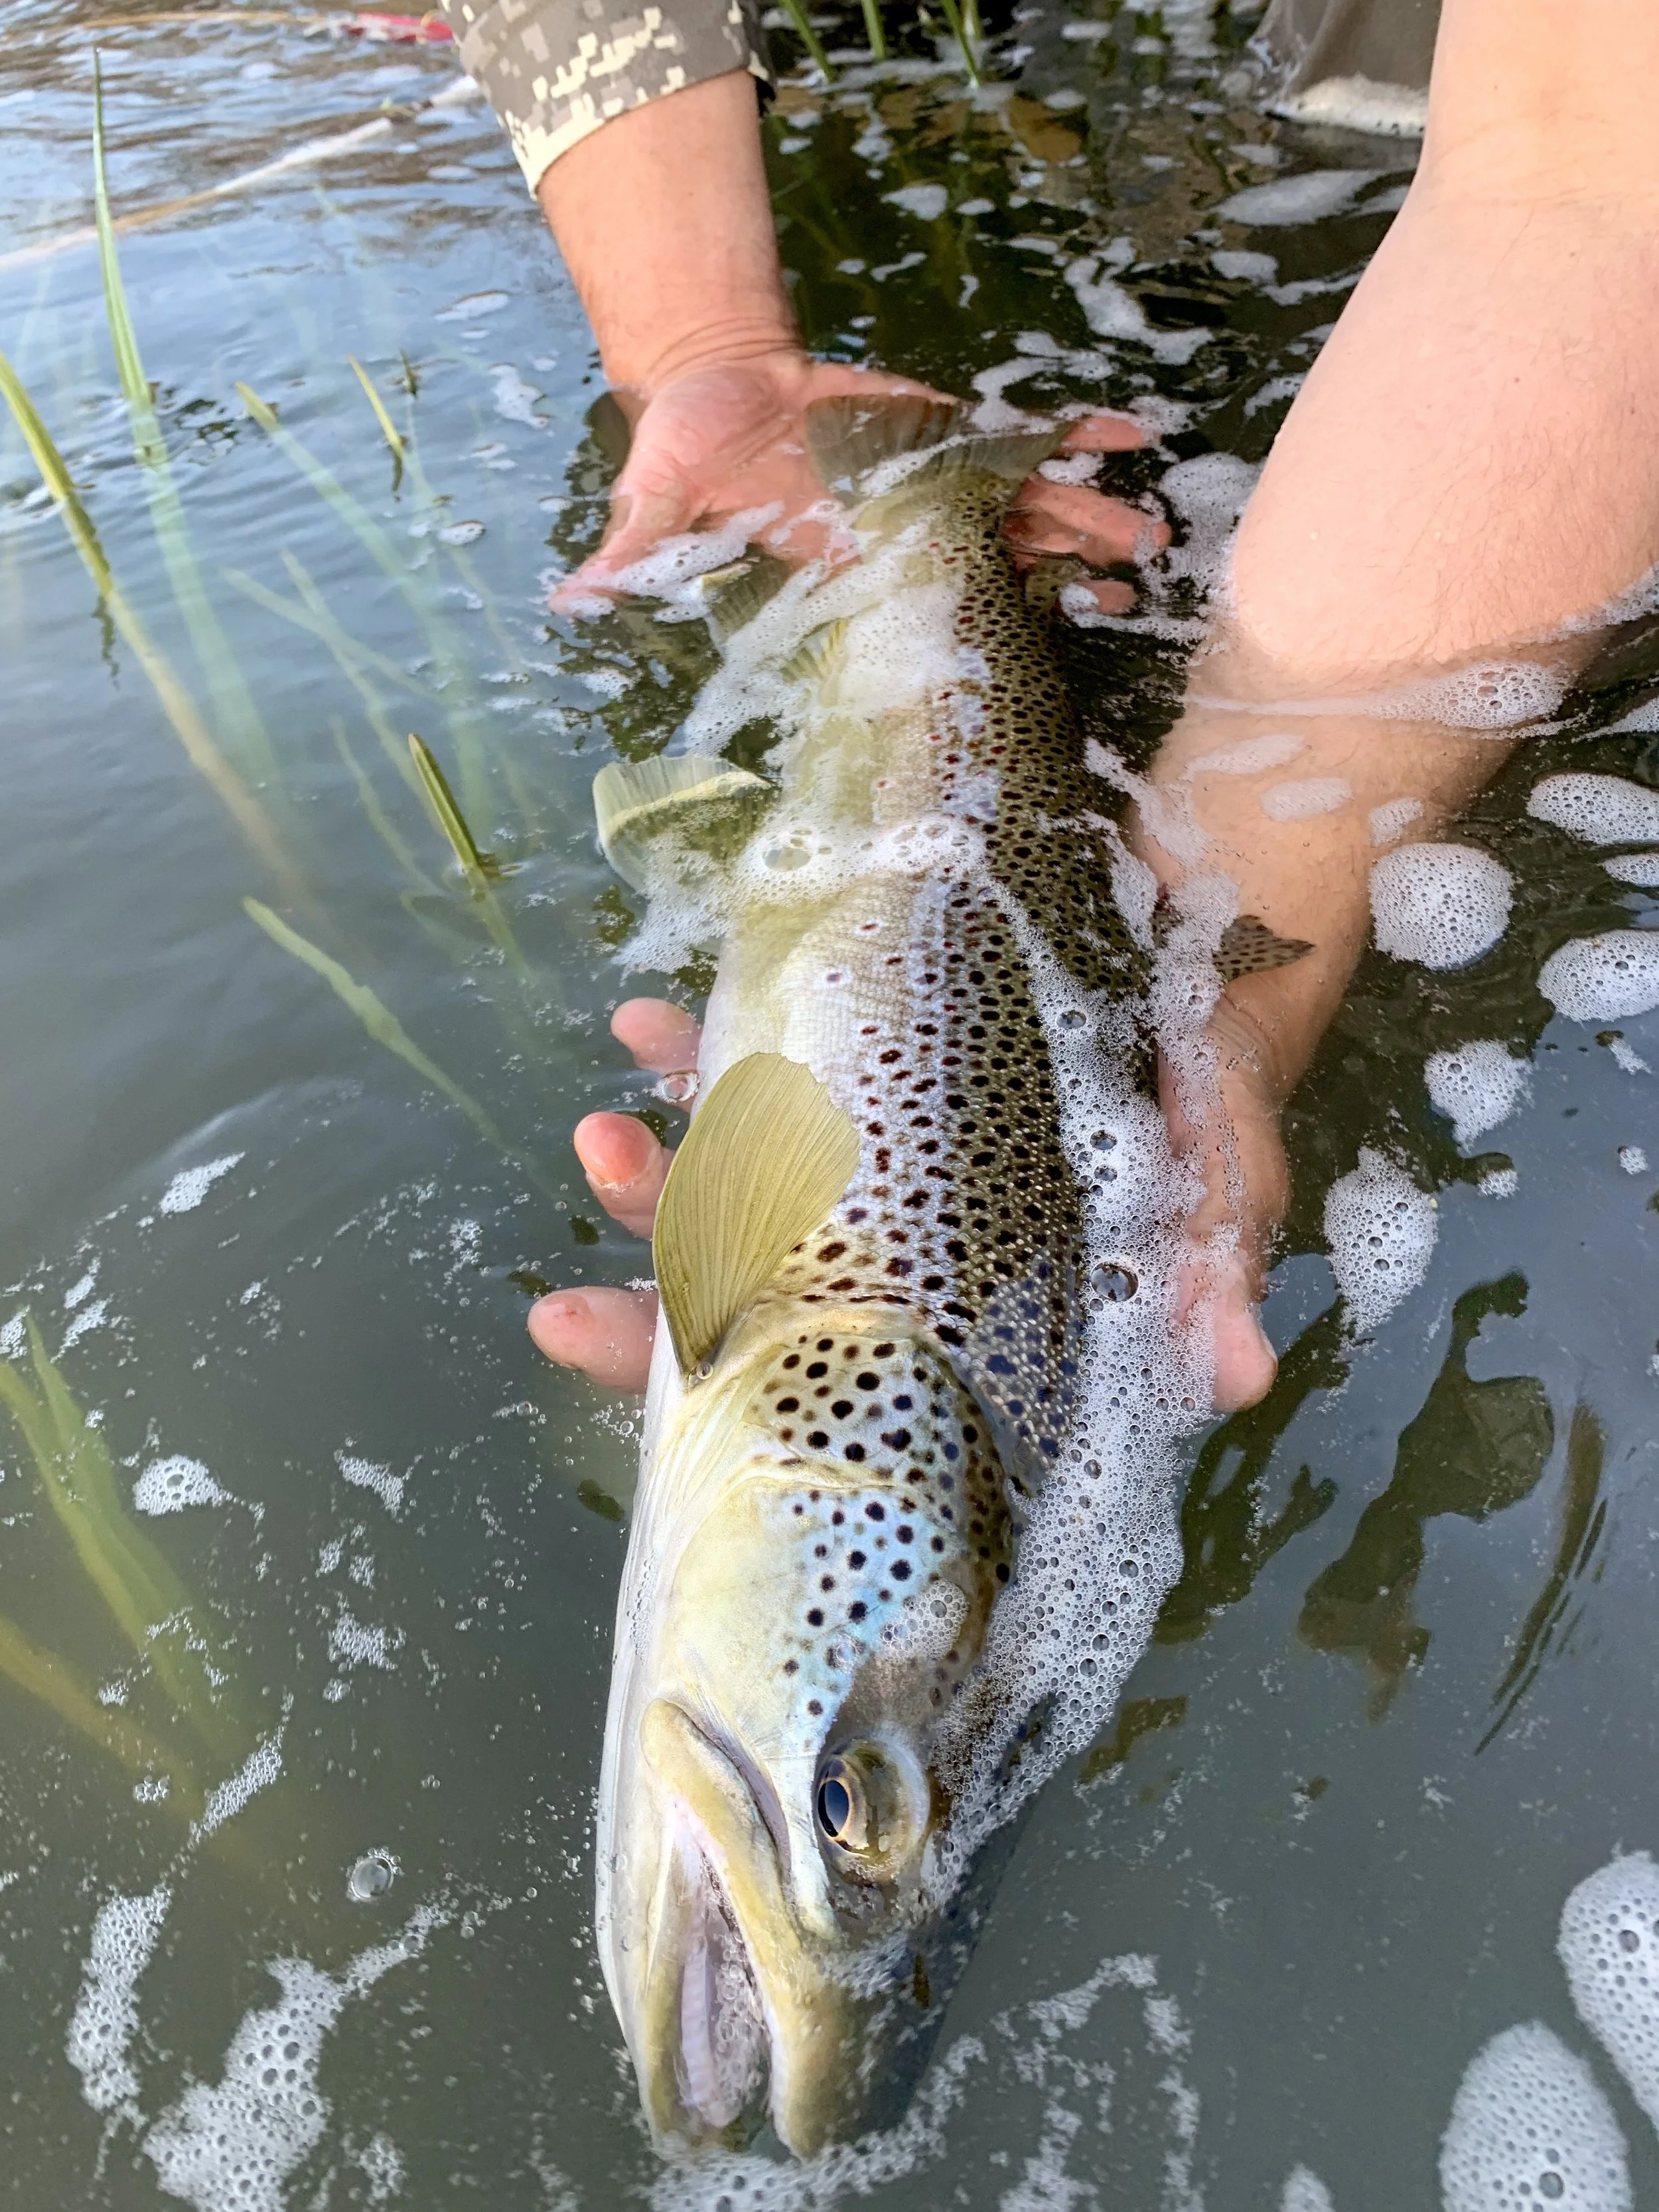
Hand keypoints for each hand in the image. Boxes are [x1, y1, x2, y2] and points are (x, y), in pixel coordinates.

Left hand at [529, 998, 1281, 1411]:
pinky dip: (698, 1058)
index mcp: (966, 1315)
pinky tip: (644, 1028)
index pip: (823, 1373)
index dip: (705, 1372)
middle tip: (577, 1263)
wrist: (1191, 960)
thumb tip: (1240, 1372)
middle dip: (649, 1281)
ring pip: (735, 1195)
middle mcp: (897, 1260)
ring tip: (598, 1133)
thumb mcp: (1222, 1178)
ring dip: (656, 1168)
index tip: (577, 1336)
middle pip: (748, 1300)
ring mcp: (871, 1174)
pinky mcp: (863, 1086)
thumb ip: (1215, 1270)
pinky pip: (761, 1083)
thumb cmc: (1206, 1097)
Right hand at [553, 349, 1163, 613]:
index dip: (977, 619)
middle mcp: (904, 529)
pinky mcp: (939, 427)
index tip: (1031, 641)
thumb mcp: (654, 501)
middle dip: (1062, 574)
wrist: (718, 383)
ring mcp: (930, 479)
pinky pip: (1017, 434)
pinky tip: (1123, 434)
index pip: (921, 596)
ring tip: (1149, 534)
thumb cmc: (690, 452)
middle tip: (1129, 594)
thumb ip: (632, 550)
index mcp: (849, 558)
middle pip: (996, 561)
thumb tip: (572, 597)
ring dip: (1086, 518)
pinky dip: (1069, 432)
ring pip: (1021, 507)